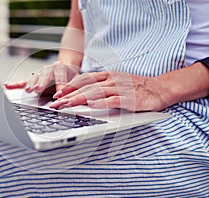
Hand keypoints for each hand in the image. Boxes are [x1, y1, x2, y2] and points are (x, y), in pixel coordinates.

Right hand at [5, 61, 79, 94]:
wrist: (67, 68)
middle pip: (45, 76)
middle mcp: (49, 69)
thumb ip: (72, 89)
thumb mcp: (77, 81)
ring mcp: (40, 73)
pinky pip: (24, 81)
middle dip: (42, 83)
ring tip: (28, 90)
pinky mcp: (34, 79)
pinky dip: (16, 84)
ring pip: (35, 78)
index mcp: (61, 68)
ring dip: (31, 84)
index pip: (61, 78)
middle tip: (39, 88)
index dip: (59, 87)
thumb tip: (68, 100)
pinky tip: (7, 86)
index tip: (58, 96)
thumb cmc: (72, 76)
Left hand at [49, 71, 169, 111]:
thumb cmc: (136, 88)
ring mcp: (120, 89)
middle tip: (56, 103)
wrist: (159, 88)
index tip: (58, 94)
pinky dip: (101, 102)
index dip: (70, 87)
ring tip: (66, 105)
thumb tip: (84, 96)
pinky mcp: (129, 98)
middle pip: (86, 87)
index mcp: (107, 76)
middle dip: (68, 95)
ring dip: (79, 99)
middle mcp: (111, 80)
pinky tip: (91, 105)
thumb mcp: (116, 84)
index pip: (84, 80)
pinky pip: (113, 100)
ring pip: (95, 93)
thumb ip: (101, 88)